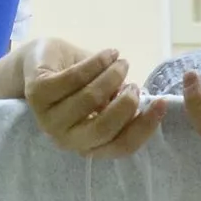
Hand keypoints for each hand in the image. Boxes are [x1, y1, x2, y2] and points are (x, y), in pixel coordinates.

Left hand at [20, 39, 167, 159]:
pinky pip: (75, 78)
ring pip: (90, 99)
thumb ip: (120, 105)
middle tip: (133, 83)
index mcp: (87, 144)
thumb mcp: (105, 98)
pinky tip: (109, 53)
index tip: (162, 103)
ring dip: (112, 77)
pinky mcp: (38, 93)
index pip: (121, 146)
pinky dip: (97, 62)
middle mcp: (65, 138)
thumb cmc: (78, 82)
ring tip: (121, 63)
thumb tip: (143, 102)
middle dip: (126, 104)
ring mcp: (48, 117)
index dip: (146, 127)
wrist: (40, 61)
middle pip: (104, 129)